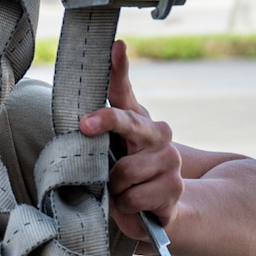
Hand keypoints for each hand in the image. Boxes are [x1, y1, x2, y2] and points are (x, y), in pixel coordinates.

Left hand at [79, 40, 182, 232]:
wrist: (157, 208)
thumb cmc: (126, 174)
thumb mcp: (109, 152)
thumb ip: (98, 130)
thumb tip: (82, 109)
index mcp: (137, 120)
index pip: (124, 89)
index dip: (119, 68)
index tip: (116, 47)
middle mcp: (158, 133)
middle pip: (128, 122)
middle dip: (106, 121)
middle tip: (85, 125)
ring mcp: (170, 159)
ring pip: (124, 171)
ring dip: (113, 187)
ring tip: (119, 191)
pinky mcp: (174, 186)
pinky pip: (134, 197)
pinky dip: (126, 206)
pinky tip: (133, 204)